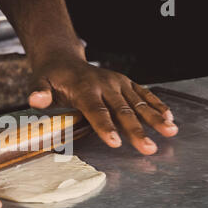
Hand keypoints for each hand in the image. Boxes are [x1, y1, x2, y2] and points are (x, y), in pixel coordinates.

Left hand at [28, 55, 177, 154]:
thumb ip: (39, 92)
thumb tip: (36, 100)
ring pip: (138, 103)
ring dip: (155, 118)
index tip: (115, 143)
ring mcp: (117, 82)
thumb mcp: (39, 81)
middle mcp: (104, 84)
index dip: (105, 127)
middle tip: (149, 148)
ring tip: (171, 132)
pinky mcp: (125, 82)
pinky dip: (156, 105)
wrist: (63, 58)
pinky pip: (143, 94)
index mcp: (84, 88)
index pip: (96, 110)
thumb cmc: (50, 76)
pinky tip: (169, 117)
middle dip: (137, 131)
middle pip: (122, 110)